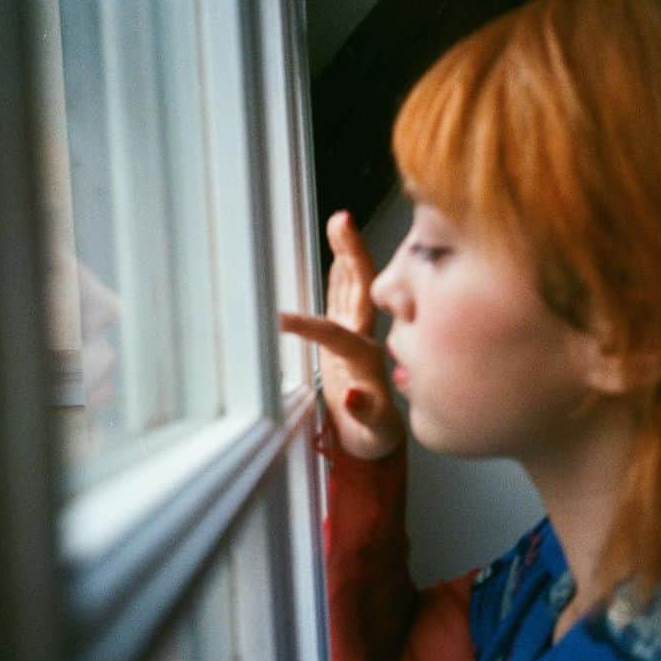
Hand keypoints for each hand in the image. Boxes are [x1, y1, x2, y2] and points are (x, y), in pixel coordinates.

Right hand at [280, 211, 404, 459]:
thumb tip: (350, 397)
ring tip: (339, 221)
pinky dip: (340, 273)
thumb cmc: (375, 438)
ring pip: (352, 287)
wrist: (379, 439)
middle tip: (341, 220)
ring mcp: (355, 335)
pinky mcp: (346, 337)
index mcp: (367, 361)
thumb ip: (364, 414)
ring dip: (346, 254)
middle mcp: (364, 340)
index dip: (310, 326)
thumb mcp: (373, 434)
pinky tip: (337, 253)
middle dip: (350, 255)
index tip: (281, 320)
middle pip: (359, 290)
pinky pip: (344, 297)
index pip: (337, 334)